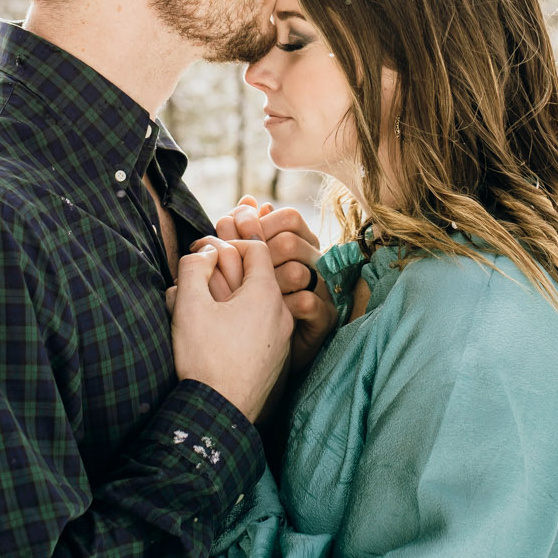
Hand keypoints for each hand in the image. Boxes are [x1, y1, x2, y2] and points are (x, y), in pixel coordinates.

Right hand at [170, 238, 290, 423]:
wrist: (219, 412)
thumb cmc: (204, 358)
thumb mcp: (189, 306)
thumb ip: (193, 267)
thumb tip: (205, 252)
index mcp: (265, 294)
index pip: (256, 248)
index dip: (229, 245)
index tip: (208, 257)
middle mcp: (282, 313)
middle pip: (258, 276)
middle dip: (228, 273)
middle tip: (202, 284)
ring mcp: (283, 338)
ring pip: (259, 303)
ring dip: (235, 299)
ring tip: (207, 312)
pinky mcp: (278, 358)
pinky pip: (262, 328)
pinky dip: (243, 323)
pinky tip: (220, 336)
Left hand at [207, 196, 334, 376]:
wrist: (264, 357)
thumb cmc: (251, 308)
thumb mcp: (243, 267)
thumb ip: (243, 232)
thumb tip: (247, 200)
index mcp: (299, 244)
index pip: (289, 217)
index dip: (261, 223)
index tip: (233, 238)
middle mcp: (315, 263)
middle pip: (291, 241)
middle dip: (258, 255)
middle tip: (234, 273)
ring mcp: (322, 290)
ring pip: (298, 270)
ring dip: (267, 284)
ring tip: (247, 297)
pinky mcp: (324, 318)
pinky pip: (307, 302)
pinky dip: (282, 307)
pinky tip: (265, 316)